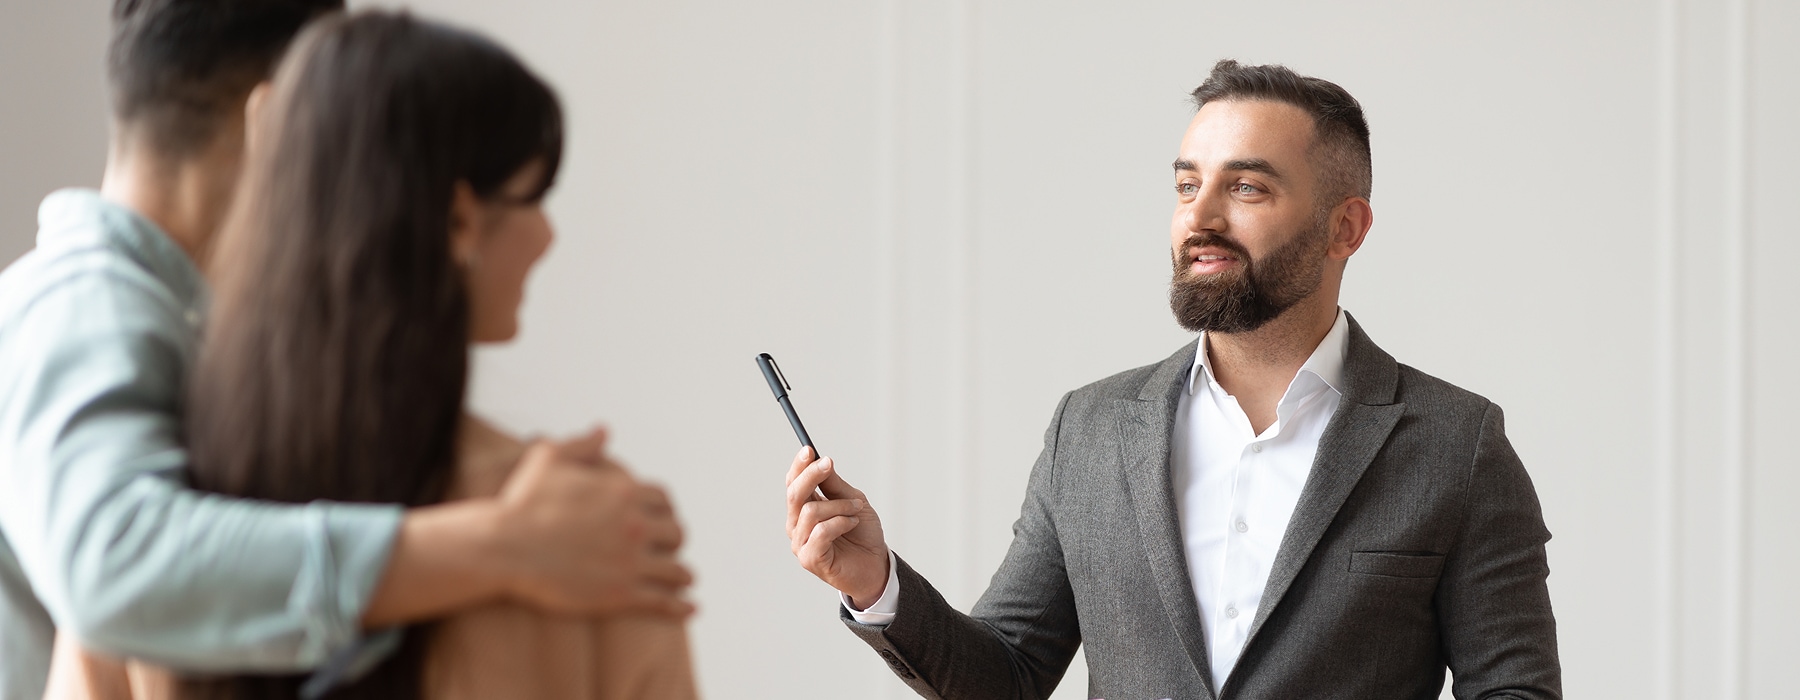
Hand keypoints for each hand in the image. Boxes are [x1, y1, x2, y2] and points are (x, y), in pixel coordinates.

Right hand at [494, 432, 692, 617]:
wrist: (504, 549)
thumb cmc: (522, 504)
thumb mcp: (548, 459)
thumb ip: (582, 445)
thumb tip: (604, 431)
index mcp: (624, 492)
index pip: (664, 501)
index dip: (665, 510)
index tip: (663, 519)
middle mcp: (635, 525)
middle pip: (676, 533)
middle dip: (674, 541)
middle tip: (671, 549)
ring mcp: (631, 561)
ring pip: (677, 570)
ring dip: (683, 575)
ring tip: (685, 580)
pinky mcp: (621, 594)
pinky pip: (664, 602)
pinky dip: (681, 607)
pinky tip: (690, 610)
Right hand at [786, 446, 889, 607]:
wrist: (876, 565)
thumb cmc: (862, 534)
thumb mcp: (853, 501)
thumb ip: (834, 485)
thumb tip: (822, 460)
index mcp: (803, 509)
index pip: (793, 483)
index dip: (799, 466)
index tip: (809, 449)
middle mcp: (796, 525)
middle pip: (794, 495)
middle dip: (811, 475)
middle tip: (828, 464)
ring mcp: (800, 543)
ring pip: (811, 511)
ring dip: (840, 505)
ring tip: (857, 509)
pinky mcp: (810, 559)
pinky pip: (821, 531)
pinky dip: (841, 522)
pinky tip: (852, 523)